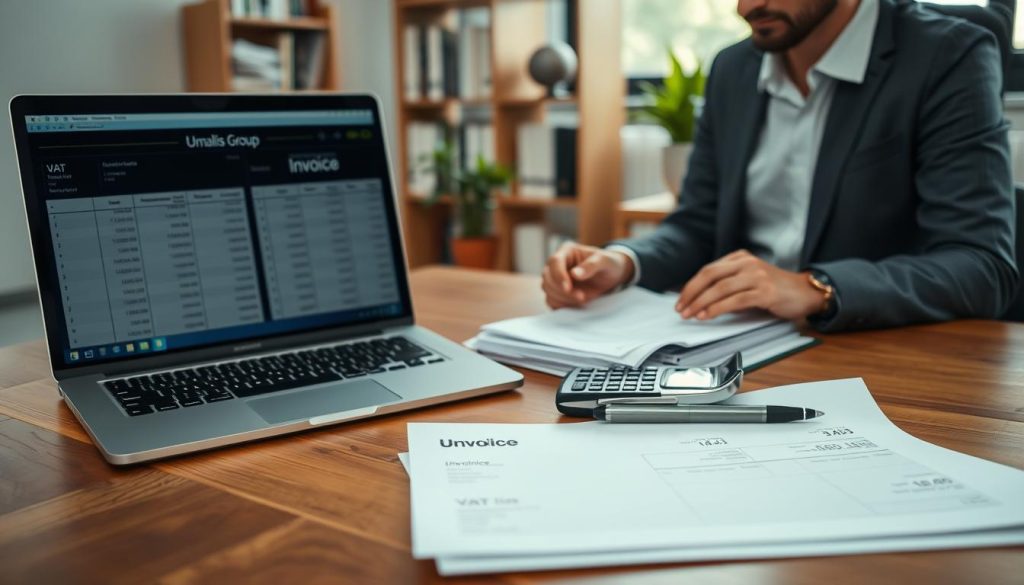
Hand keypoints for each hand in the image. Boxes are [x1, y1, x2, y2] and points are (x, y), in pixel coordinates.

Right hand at [542, 243, 634, 308]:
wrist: (612, 276)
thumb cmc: (609, 264)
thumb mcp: (606, 261)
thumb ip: (591, 265)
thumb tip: (574, 274)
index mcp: (567, 251)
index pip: (554, 262)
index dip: (558, 276)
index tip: (568, 288)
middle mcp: (558, 264)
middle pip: (548, 278)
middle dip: (562, 291)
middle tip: (582, 297)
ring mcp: (556, 278)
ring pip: (548, 290)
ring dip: (562, 299)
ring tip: (582, 300)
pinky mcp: (558, 291)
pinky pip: (551, 300)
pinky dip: (561, 305)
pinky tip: (575, 304)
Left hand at [675, 250, 824, 320]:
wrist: (806, 293)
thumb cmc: (775, 290)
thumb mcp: (748, 281)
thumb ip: (728, 285)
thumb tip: (699, 301)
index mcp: (740, 258)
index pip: (708, 270)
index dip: (691, 286)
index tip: (681, 300)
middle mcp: (747, 263)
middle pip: (710, 275)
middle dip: (691, 293)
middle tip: (681, 308)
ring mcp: (757, 276)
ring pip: (720, 288)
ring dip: (701, 303)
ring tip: (690, 314)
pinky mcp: (765, 291)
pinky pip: (735, 300)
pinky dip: (717, 308)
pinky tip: (707, 315)